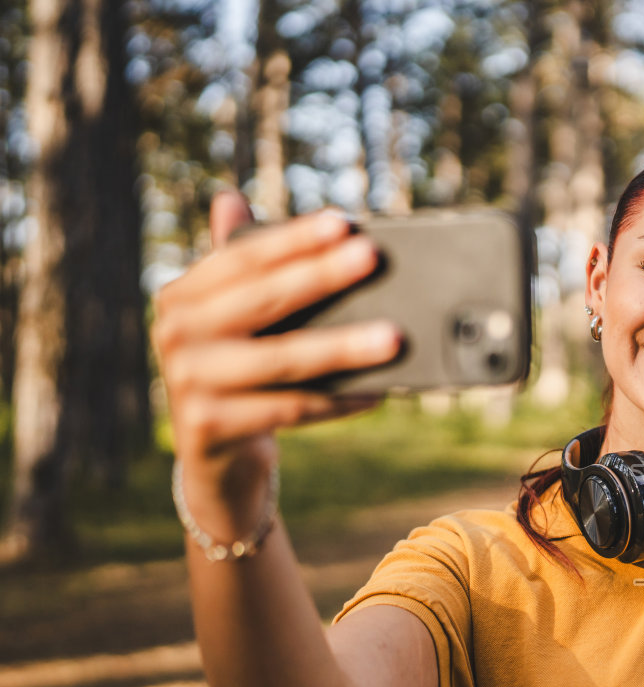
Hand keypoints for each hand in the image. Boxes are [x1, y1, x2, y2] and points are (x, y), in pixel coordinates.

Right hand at [152, 190, 400, 537]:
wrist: (213, 457)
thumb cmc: (237, 373)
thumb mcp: (231, 319)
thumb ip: (237, 266)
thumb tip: (230, 197)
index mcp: (181, 297)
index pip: (243, 258)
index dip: (293, 239)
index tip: (343, 223)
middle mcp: (175, 334)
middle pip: (263, 300)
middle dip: (322, 276)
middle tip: (372, 258)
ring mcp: (188, 382)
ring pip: (282, 359)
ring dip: (343, 347)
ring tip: (394, 336)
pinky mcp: (209, 427)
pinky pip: (291, 409)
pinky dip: (338, 401)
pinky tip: (378, 391)